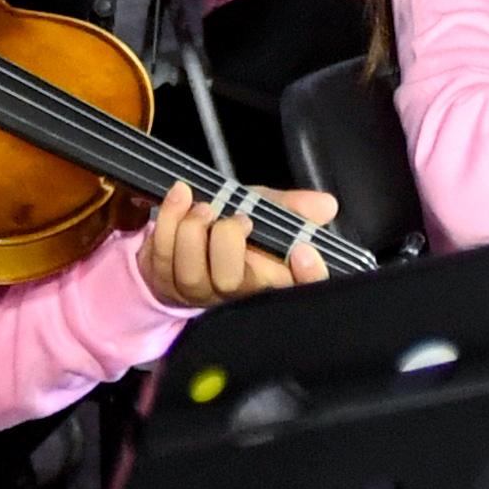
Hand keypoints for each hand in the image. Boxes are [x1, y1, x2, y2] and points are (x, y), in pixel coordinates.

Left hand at [133, 184, 329, 307]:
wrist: (188, 235)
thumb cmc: (235, 227)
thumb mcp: (268, 210)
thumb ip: (294, 207)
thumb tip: (327, 205)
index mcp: (273, 278)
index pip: (304, 289)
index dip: (308, 276)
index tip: (301, 250)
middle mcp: (237, 292)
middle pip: (232, 280)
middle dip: (226, 240)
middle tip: (232, 216)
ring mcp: (199, 293)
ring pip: (191, 272)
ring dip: (192, 230)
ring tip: (202, 206)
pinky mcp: (166, 284)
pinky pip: (162, 257)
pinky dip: (168, 220)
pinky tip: (180, 196)